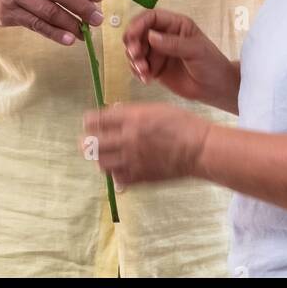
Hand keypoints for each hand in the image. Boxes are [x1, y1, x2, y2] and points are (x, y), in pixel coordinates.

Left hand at [82, 102, 210, 186]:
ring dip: (100, 157)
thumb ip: (131, 112)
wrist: (199, 148)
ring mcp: (133, 159)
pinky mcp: (140, 176)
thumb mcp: (155, 108)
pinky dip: (115, 173)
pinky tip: (120, 168)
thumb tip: (112, 113)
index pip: (96, 120)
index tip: (89, 123)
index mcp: (132, 118)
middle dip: (87, 141)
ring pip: (101, 162)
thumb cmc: (181, 124)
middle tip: (88, 141)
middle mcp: (128, 138)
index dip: (89, 121)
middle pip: (92, 143)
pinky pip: (117, 178)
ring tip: (105, 155)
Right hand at [122, 9, 238, 111]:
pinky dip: (137, 72)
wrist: (216, 89)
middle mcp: (163, 36)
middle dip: (132, 44)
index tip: (131, 36)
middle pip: (138, 33)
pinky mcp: (154, 68)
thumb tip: (150, 36)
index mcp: (175, 25)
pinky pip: (138, 67)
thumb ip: (173, 43)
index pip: (151, 17)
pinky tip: (146, 80)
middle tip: (136, 55)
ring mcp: (158, 52)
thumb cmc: (211, 64)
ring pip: (135, 51)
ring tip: (145, 72)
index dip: (138, 24)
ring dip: (134, 60)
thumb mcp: (196, 50)